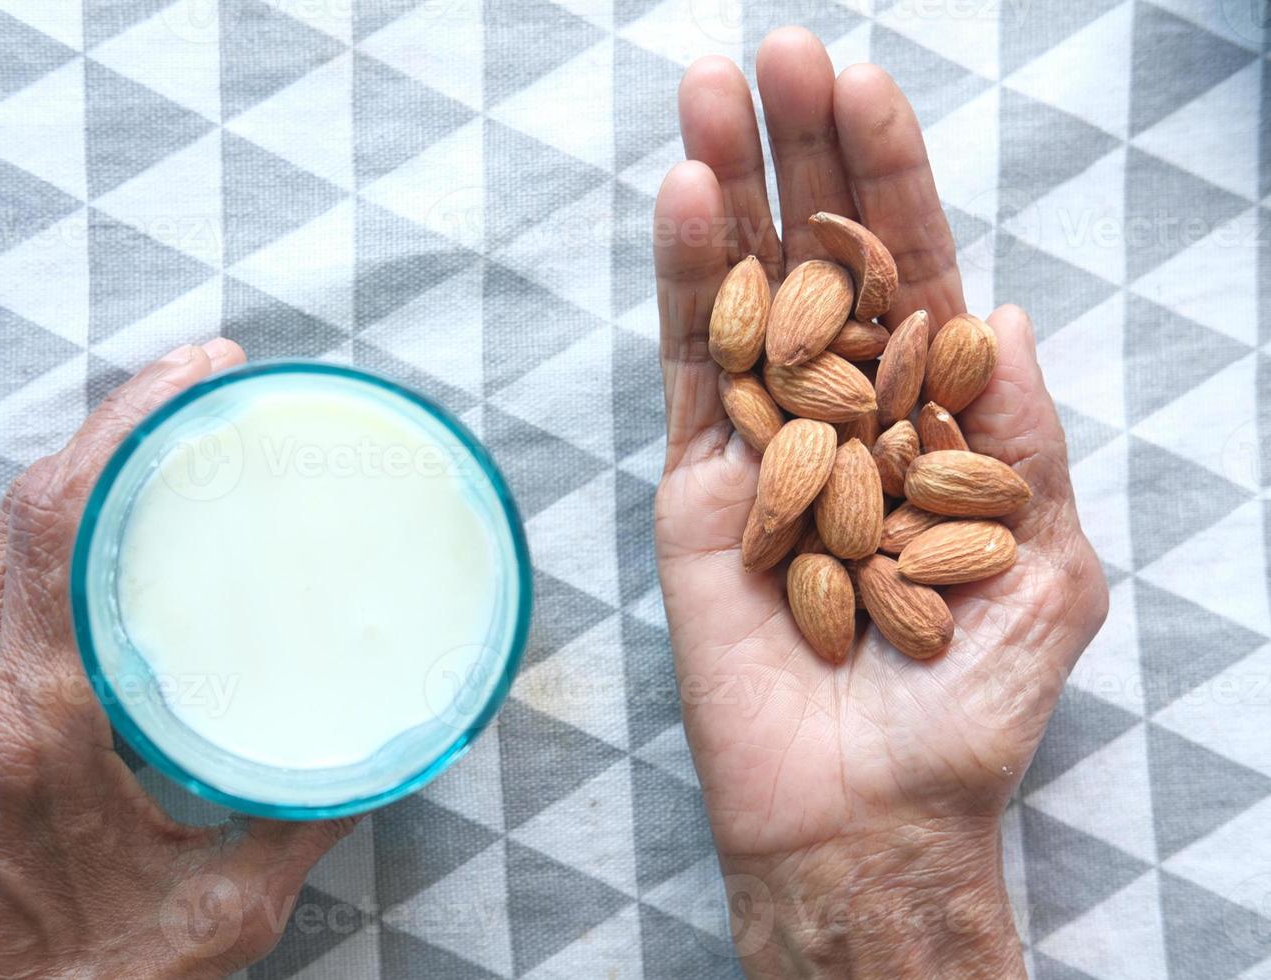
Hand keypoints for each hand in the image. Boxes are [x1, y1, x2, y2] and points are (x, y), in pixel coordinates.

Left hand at [0, 340, 353, 978]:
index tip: (196, 372)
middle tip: (200, 381)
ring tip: (166, 438)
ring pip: (5, 547)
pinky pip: (2, 594)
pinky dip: (61, 538)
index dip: (123, 426)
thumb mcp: (223, 909)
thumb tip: (376, 751)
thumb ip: (304, 819)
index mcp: (38, 726)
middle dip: (113, 425)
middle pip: (25, 513)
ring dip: (82, 476)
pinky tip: (117, 534)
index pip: (57, 528)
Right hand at [652, 30, 1108, 977]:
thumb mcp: (1044, 564)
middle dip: (795, 155)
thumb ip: (1022, 436)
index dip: (887, 179)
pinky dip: (683, 285)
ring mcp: (760, 444)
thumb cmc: (967, 704)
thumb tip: (1008, 314)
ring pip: (740, 296)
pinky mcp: (695, 487)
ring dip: (725, 191)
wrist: (865, 808)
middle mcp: (841, 415)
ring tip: (707, 91)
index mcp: (929, 421)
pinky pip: (688, 371)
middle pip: (815, 260)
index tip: (858, 85)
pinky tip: (682, 199)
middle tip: (769, 53)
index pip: (909, 271)